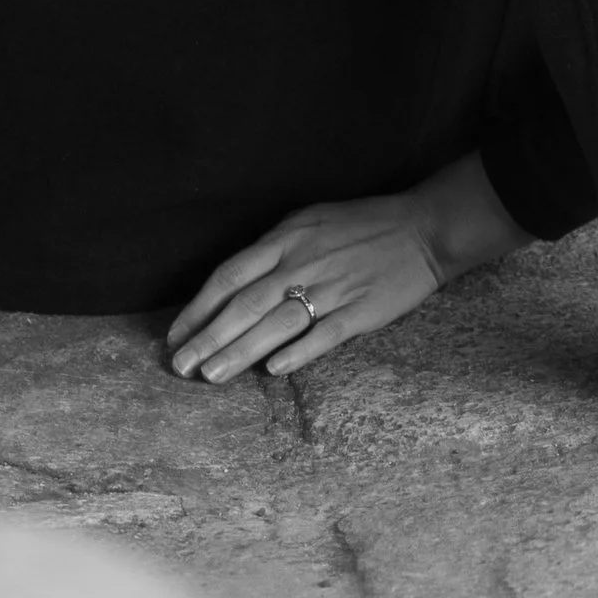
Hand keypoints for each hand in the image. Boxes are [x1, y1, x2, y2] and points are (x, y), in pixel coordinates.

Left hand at [166, 152, 529, 385]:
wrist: (422, 229)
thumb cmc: (360, 225)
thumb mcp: (309, 221)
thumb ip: (274, 250)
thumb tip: (236, 284)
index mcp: (286, 238)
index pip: (229, 275)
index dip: (198, 307)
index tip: (174, 335)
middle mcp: (302, 262)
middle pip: (245, 304)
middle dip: (207, 337)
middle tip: (179, 367)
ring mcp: (332, 287)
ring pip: (276, 323)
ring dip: (240, 351)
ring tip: (210, 376)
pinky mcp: (360, 310)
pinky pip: (323, 334)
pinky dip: (297, 352)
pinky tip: (274, 370)